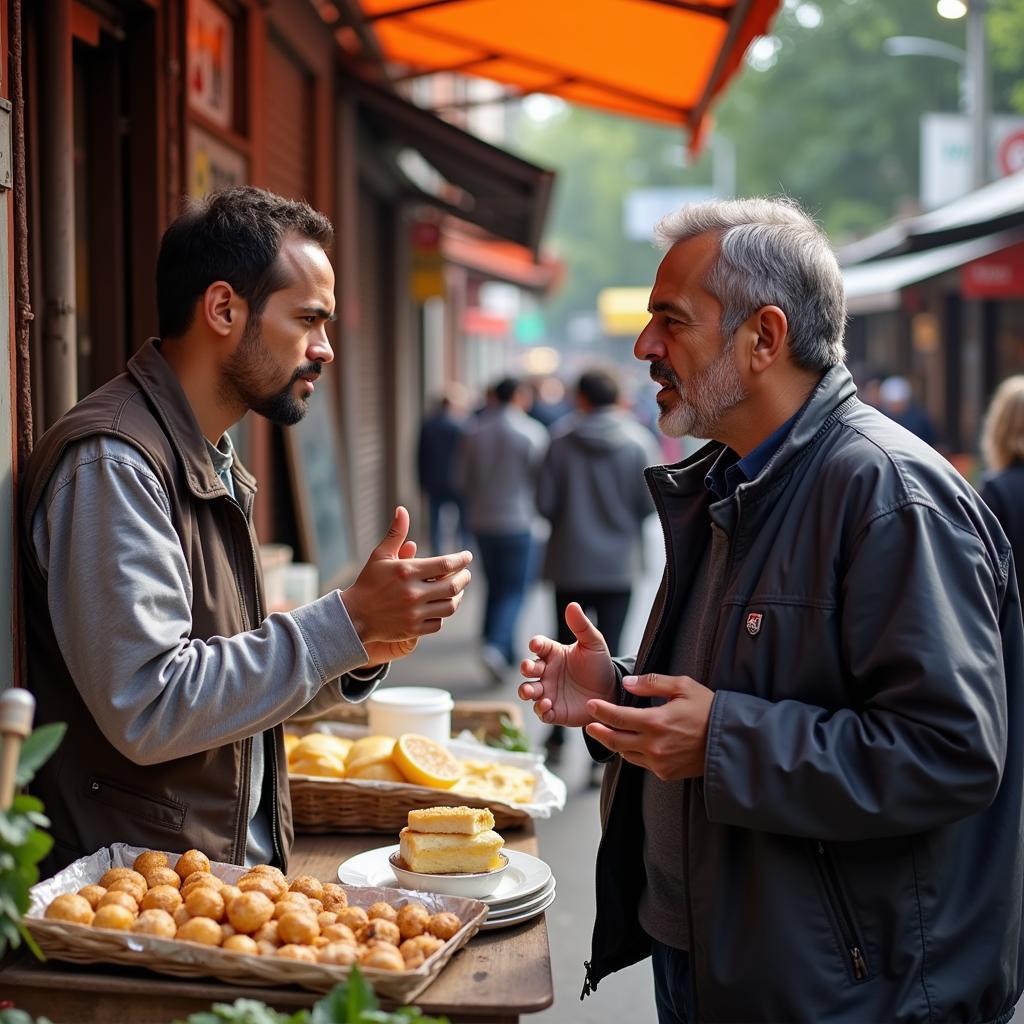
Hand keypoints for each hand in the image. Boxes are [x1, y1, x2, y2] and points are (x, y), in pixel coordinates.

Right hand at [341, 507, 472, 650]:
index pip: (445, 564)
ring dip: (457, 597)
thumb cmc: (369, 582)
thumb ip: (396, 533)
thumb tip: (402, 510)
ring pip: (449, 606)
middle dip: (464, 578)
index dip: (461, 560)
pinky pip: (438, 623)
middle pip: (452, 586)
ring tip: (457, 591)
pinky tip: (441, 606)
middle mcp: (413, 593)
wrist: (354, 616)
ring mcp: (414, 613)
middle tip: (466, 574)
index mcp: (407, 571)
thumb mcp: (380, 555)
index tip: (467, 557)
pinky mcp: (413, 629)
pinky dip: (442, 614)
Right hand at [517, 603, 616, 727]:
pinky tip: (546, 705)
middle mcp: (547, 672)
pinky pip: (541, 711)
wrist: (612, 693)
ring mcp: (548, 692)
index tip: (536, 644)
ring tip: (530, 692)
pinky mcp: (554, 710)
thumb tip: (572, 605)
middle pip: (528, 668)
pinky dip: (540, 709)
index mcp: (554, 654)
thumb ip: (582, 626)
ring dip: (526, 690)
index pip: (539, 646)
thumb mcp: (594, 644)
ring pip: (529, 690)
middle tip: (529, 668)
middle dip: (525, 668)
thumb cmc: (599, 666)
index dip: (536, 644)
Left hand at [584, 673, 714, 779]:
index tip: (590, 705)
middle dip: (599, 732)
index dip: (600, 711)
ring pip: (626, 755)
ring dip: (615, 744)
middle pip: (615, 741)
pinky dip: (633, 754)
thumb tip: (627, 683)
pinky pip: (642, 764)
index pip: (617, 717)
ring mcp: (659, 763)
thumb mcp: (683, 687)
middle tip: (589, 725)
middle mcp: (654, 746)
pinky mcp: (666, 773)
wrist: (731, 741)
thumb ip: (653, 683)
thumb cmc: (709, 709)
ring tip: (607, 734)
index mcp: (656, 722)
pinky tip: (631, 745)